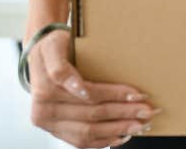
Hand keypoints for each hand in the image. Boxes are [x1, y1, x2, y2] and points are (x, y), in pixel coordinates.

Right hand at [26, 26, 160, 146]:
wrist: (38, 56)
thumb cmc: (51, 47)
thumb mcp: (53, 46)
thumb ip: (61, 67)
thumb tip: (79, 88)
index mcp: (45, 88)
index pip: (88, 94)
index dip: (114, 94)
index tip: (136, 93)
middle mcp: (45, 111)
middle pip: (91, 114)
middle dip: (122, 112)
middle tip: (147, 110)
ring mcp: (50, 125)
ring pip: (88, 132)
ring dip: (117, 129)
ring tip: (140, 124)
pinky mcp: (57, 131)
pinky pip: (82, 142)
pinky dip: (104, 140)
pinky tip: (122, 135)